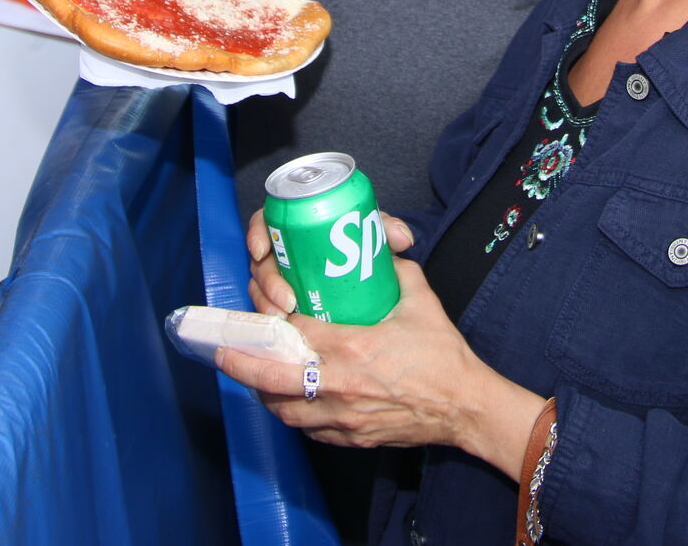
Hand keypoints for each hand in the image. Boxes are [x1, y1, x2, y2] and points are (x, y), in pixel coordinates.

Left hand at [219, 253, 534, 459]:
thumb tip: (373, 250)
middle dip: (241, 364)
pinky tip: (292, 399)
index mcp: (354, 345)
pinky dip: (294, 412)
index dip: (271, 318)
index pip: (294, 331)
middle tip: (223, 352)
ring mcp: (343, 416)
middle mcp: (340, 384)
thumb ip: (390, 270)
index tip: (264, 309)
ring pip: (284, 409)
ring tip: (254, 374)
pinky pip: (307, 428)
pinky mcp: (350, 437)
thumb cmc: (442, 352)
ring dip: (264, 391)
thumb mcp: (418, 297)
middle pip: (273, 378)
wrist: (464, 405)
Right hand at [247, 208, 412, 317]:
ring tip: (285, 319)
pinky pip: (270, 310)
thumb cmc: (365, 248)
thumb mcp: (374, 235)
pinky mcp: (285, 303)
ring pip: (261, 289)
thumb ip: (386, 230)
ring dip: (268, 305)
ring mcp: (282, 279)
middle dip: (267, 283)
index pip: (266, 222)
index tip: (262, 250)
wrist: (371, 280)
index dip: (257, 233)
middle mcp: (285, 253)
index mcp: (297, 227)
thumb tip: (402, 240)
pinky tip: (284, 332)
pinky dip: (274, 320)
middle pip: (262, 262)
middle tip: (288, 300)